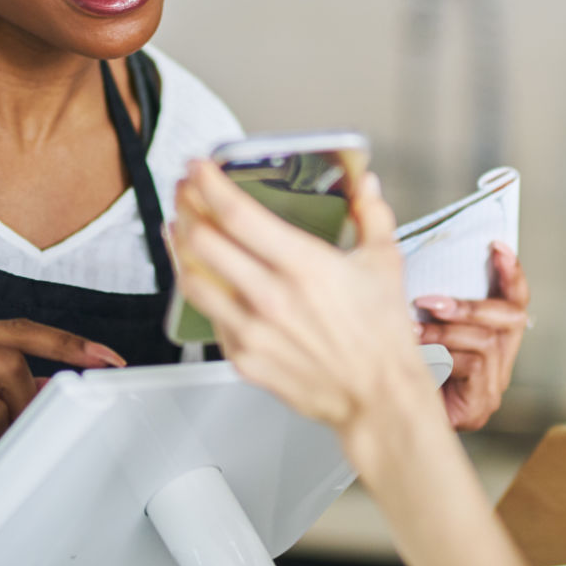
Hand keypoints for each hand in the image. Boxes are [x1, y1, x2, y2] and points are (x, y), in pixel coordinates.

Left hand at [172, 162, 438, 439]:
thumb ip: (373, 215)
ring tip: (180, 228)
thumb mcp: (385, 263)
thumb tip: (367, 186)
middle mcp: (271, 297)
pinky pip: (208, 316)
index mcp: (304, 266)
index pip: (237, 214)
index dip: (208, 184)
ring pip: (192, 279)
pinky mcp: (242, 357)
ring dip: (180, 247)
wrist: (377, 397)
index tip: (199, 168)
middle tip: (187, 192)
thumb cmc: (382, 337)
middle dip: (186, 207)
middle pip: (202, 241)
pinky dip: (200, 289)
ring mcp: (252, 330)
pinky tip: (202, 276)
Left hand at [414, 242, 530, 430]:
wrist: (387, 421)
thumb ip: (430, 303)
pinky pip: (473, 366)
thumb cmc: (401, 371)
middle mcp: (499, 364)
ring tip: (414, 330)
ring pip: (487, 341)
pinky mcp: (479, 405)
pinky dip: (443, 354)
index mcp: (491, 341)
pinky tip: (420, 355)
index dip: (511, 273)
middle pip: (512, 318)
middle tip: (431, 301)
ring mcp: (492, 388)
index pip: (514, 301)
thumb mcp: (419, 327)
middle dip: (472, 304)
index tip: (497, 246)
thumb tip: (419, 264)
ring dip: (448, 331)